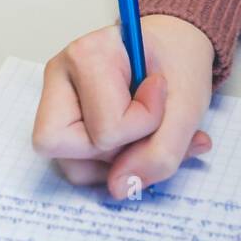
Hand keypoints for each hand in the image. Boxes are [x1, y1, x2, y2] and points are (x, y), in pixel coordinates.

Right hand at [32, 14, 214, 197]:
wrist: (175, 50)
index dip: (143, 127)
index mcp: (86, 55)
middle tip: (144, 123)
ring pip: (72, 167)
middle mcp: (58, 75)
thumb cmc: (178, 65)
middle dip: (117, 151)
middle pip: (64, 147)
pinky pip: (78, 169)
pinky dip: (111, 167)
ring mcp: (54, 101)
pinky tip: (133, 144)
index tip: (160, 92)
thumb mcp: (187, 109)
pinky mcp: (61, 124)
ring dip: (116, 164)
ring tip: (142, 135)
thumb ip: (159, 155)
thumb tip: (118, 190)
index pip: (104, 128)